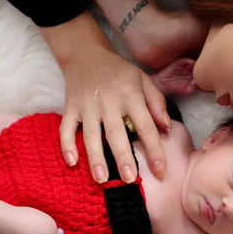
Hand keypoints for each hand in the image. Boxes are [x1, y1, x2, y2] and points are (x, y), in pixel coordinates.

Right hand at [42, 13, 169, 183]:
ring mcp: (87, 106)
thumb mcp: (144, 79)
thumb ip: (157, 102)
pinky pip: (65, 128)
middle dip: (123, 158)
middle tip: (130, 180)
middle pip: (117, 134)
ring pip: (90, 135)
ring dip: (95, 158)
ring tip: (102, 179)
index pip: (145, 126)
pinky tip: (72, 162)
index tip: (161, 170)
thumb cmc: (119, 71)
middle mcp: (108, 102)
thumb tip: (167, 127)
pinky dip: (66, 145)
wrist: (85, 53)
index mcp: (130, 95)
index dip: (154, 149)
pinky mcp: (70, 107)